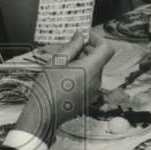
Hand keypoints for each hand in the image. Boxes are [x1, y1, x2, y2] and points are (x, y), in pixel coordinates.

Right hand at [15, 31, 113, 145]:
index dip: (97, 39)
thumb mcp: (56, 61)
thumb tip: (80, 35)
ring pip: (95, 69)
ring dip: (84, 62)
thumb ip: (72, 46)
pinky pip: (91, 80)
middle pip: (100, 59)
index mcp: (90, 69)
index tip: (85, 37)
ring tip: (65, 64)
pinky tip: (67, 76)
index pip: (106, 48)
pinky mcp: (90, 98)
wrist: (44, 114)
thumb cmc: (47, 90)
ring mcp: (94, 91)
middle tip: (71, 49)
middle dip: (88, 50)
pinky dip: (83, 74)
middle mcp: (96, 81)